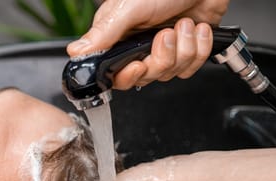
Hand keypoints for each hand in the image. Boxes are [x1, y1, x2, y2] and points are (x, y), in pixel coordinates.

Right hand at [68, 0, 228, 88]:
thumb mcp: (129, 7)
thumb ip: (103, 32)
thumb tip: (76, 52)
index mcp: (119, 38)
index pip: (114, 75)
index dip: (128, 76)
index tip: (139, 65)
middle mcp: (138, 47)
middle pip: (144, 77)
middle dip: (161, 59)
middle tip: (165, 35)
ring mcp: (163, 50)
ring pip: (169, 73)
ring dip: (183, 48)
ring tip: (183, 24)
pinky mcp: (185, 51)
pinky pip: (190, 68)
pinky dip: (198, 48)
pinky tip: (197, 28)